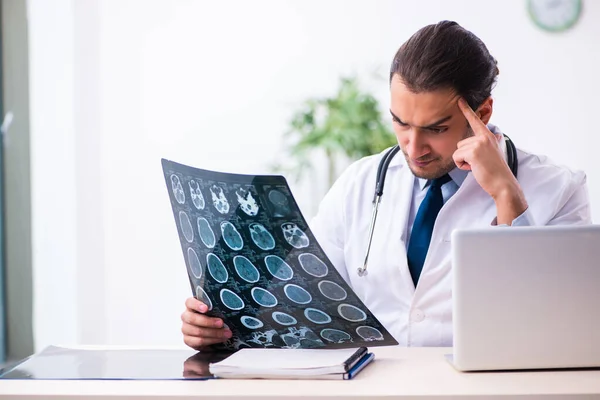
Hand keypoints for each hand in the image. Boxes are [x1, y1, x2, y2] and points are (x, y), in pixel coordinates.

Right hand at [181, 297, 231, 349]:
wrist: (209, 332)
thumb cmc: (212, 317)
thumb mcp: (214, 310)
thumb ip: (216, 307)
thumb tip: (229, 306)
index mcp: (191, 306)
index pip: (189, 302)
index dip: (197, 305)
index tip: (206, 308)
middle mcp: (186, 316)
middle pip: (193, 319)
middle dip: (209, 322)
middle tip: (221, 323)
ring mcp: (185, 328)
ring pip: (197, 331)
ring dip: (214, 333)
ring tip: (226, 333)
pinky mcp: (188, 340)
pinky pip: (199, 341)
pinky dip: (212, 340)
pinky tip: (220, 339)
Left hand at [454, 98, 526, 223]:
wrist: (503, 183)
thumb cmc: (496, 171)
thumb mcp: (493, 152)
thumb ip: (488, 143)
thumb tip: (495, 136)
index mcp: (488, 136)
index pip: (475, 121)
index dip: (466, 110)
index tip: (459, 99)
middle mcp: (484, 137)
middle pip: (460, 143)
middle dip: (465, 156)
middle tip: (479, 163)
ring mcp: (478, 143)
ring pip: (457, 151)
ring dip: (463, 161)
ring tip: (477, 166)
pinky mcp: (473, 151)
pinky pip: (456, 157)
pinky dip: (461, 165)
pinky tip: (473, 168)